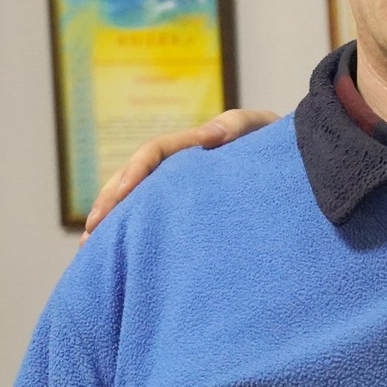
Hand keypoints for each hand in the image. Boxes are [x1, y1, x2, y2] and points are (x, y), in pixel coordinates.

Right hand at [81, 108, 279, 237]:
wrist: (296, 162)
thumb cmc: (279, 144)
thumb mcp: (261, 128)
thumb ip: (237, 126)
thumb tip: (206, 137)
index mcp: (192, 146)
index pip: (151, 154)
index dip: (133, 173)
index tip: (120, 196)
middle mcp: (180, 168)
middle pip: (132, 180)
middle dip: (108, 204)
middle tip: (91, 234)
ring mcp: (181, 191)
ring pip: (136, 203)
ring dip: (112, 224)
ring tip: (90, 252)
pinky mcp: (187, 213)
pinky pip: (153, 223)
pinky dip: (132, 236)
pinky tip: (118, 260)